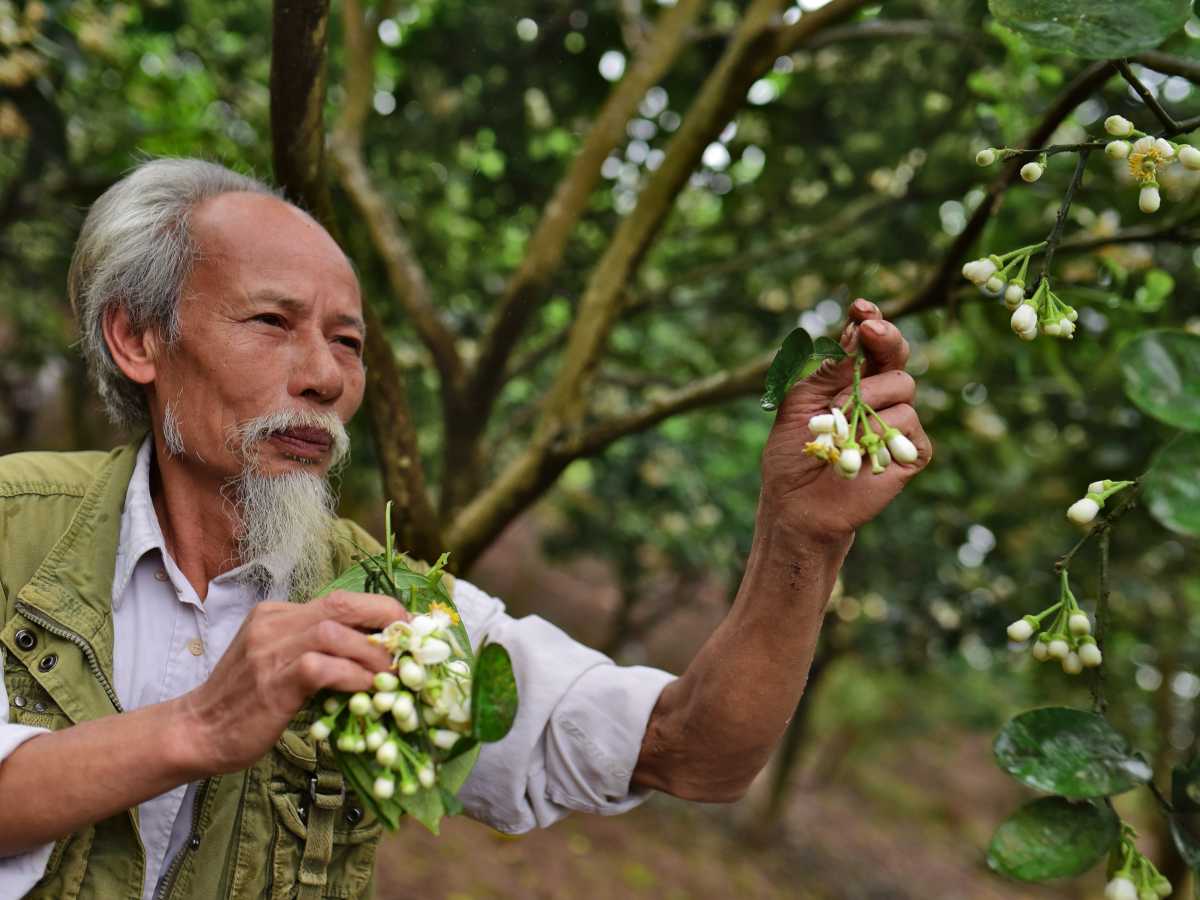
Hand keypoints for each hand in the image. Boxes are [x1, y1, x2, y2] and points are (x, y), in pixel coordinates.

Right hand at [177, 590, 409, 774]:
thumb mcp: (280, 664)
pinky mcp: (272, 680)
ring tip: (393, 674)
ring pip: (337, 632)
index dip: (379, 611)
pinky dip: (352, 675)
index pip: (340, 600)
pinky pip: (323, 666)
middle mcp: (274, 623)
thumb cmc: (245, 705)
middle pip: (343, 603)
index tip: (406, 629)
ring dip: (374, 653)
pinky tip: (365, 689)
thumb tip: (373, 656)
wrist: (196, 732)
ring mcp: (270, 649)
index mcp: (278, 615)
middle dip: (386, 618)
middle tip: (411, 643)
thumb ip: (316, 652)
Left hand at [760, 298, 931, 538]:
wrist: (797, 503)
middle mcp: (880, 396)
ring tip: (838, 422)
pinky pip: (907, 420)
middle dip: (885, 336)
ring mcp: (898, 422)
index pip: (868, 343)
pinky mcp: (912, 451)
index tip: (860, 307)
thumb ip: (830, 369)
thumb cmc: (794, 453)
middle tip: (870, 329)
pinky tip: (857, 447)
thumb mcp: (801, 402)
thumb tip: (855, 331)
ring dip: (867, 398)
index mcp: (852, 380)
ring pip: (902, 385)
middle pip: (896, 353)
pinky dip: (879, 429)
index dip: (869, 321)